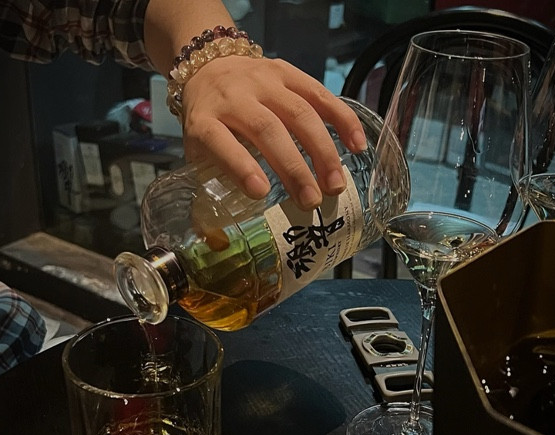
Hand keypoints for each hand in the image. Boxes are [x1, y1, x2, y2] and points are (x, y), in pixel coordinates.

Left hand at [179, 55, 367, 209]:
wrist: (209, 70)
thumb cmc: (208, 124)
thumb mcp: (196, 155)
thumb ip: (206, 193)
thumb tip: (218, 244)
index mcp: (205, 121)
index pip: (220, 141)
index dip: (241, 167)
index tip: (261, 194)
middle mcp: (234, 97)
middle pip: (267, 129)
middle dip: (293, 167)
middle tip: (312, 201)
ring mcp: (264, 81)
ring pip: (299, 112)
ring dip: (322, 151)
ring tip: (335, 185)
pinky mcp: (289, 73)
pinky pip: (321, 94)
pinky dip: (343, 120)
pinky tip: (357, 146)